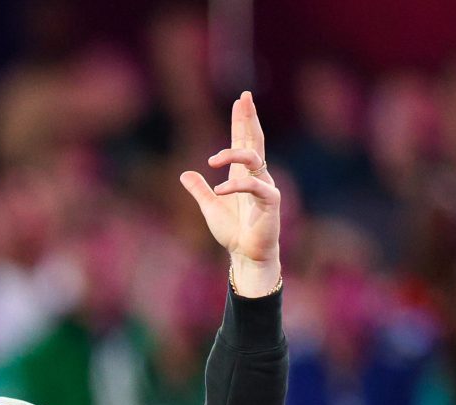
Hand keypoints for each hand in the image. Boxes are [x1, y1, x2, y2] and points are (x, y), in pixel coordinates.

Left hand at [179, 91, 280, 296]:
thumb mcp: (209, 207)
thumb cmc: (232, 233)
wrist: (245, 256)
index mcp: (243, 174)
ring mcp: (266, 186)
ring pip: (254, 158)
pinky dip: (236, 185)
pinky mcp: (271, 201)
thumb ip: (199, 190)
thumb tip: (185, 173)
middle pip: (255, 140)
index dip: (242, 120)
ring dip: (233, 154)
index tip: (241, 99)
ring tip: (212, 160)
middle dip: (249, 119)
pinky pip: (255, 186)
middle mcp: (257, 176)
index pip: (244, 141)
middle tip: (244, 98)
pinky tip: (220, 189)